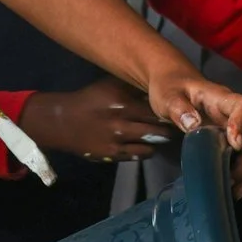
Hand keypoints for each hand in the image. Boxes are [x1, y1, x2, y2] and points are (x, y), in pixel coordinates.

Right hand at [20, 77, 169, 161]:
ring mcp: (117, 141)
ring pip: (151, 145)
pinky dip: (147, 150)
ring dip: (160, 142)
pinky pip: (139, 155)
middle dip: (170, 129)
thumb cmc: (91, 99)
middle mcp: (121, 123)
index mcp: (122, 103)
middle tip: (177, 126)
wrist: (64, 121)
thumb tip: (159, 87)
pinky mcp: (113, 155)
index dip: (169, 112)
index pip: (156, 111)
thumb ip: (133, 86)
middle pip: (158, 130)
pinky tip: (149, 144)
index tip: (177, 111)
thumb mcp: (110, 85)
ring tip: (164, 137)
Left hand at [143, 67, 241, 200]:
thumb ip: (179, 109)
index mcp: (222, 99)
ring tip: (237, 193)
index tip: (234, 144)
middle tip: (229, 183)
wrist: (176, 87)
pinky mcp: (241, 145)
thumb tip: (194, 124)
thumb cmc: (172, 89)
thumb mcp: (168, 96)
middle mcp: (238, 117)